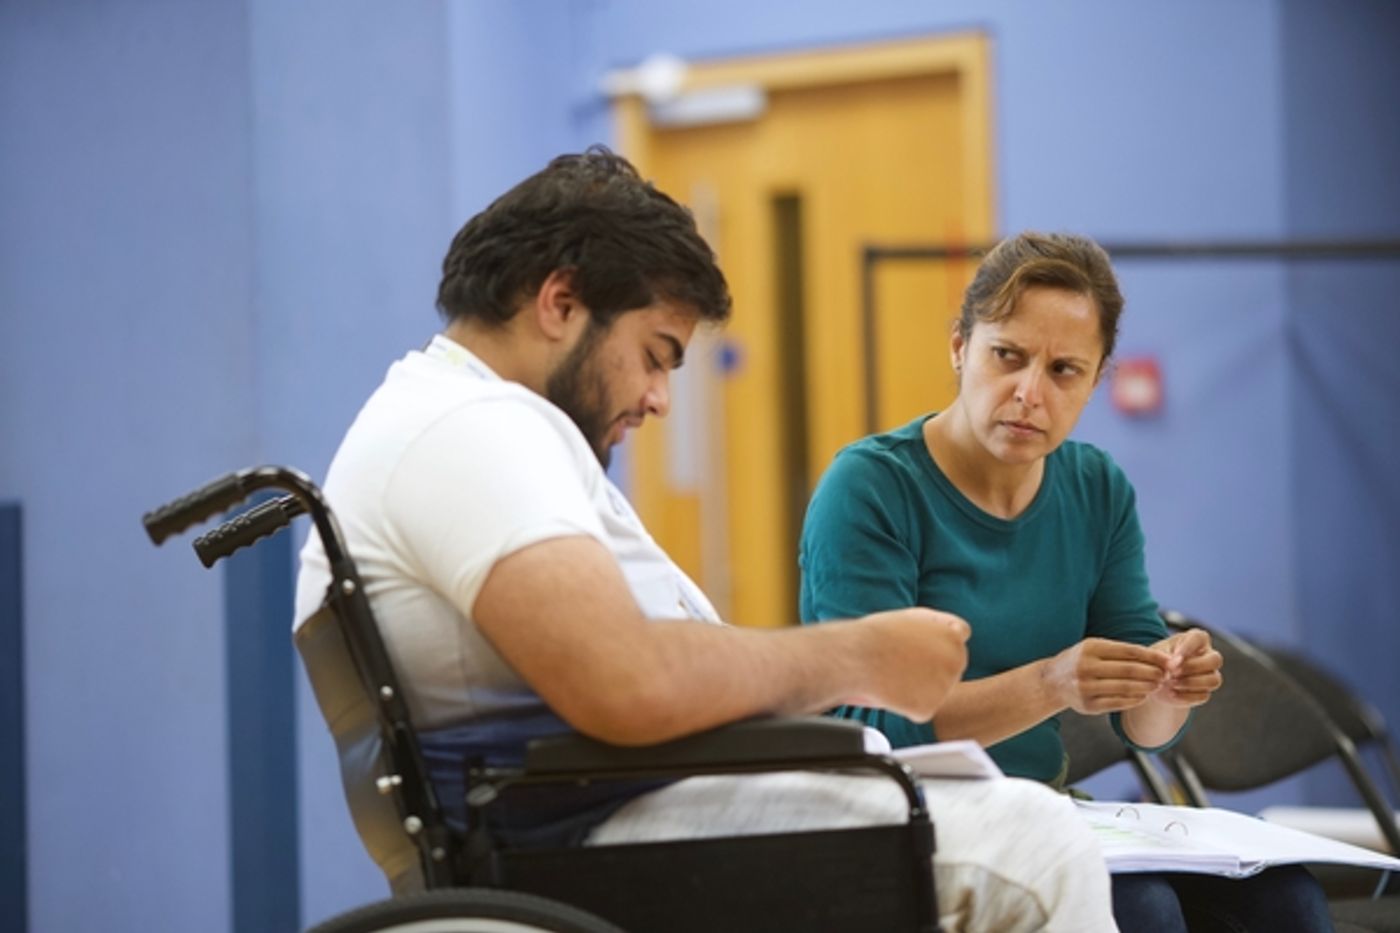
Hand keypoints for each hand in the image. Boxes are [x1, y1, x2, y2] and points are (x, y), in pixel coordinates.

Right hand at [854, 607, 969, 721]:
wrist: (854, 657)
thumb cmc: (876, 635)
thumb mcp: (913, 618)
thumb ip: (937, 626)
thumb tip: (955, 634)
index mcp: (953, 636)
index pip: (959, 637)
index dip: (940, 642)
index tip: (922, 646)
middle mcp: (956, 660)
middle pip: (950, 667)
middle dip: (931, 669)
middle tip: (902, 666)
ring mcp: (945, 686)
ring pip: (934, 691)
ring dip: (916, 688)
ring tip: (891, 675)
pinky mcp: (929, 708)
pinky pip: (919, 710)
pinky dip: (905, 706)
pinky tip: (890, 692)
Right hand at [1042, 637, 1170, 713]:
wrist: (1052, 681)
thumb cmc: (1082, 660)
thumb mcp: (1096, 648)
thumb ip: (1123, 652)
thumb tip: (1159, 658)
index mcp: (1090, 648)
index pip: (1129, 651)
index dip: (1152, 656)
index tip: (1169, 661)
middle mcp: (1086, 667)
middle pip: (1129, 670)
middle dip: (1153, 673)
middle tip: (1168, 675)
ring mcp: (1086, 687)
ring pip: (1125, 688)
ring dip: (1147, 687)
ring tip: (1158, 685)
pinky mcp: (1088, 705)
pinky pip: (1118, 703)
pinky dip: (1135, 699)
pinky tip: (1143, 696)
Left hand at [1149, 628, 1222, 707]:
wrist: (1155, 681)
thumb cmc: (1158, 660)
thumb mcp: (1157, 653)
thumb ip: (1165, 655)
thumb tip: (1174, 664)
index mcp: (1197, 639)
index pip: (1200, 637)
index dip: (1188, 647)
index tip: (1174, 656)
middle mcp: (1209, 655)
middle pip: (1216, 660)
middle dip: (1193, 667)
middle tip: (1172, 672)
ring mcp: (1210, 674)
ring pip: (1214, 680)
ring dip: (1191, 683)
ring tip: (1171, 683)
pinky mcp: (1206, 691)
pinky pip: (1204, 695)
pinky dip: (1187, 696)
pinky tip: (1172, 693)